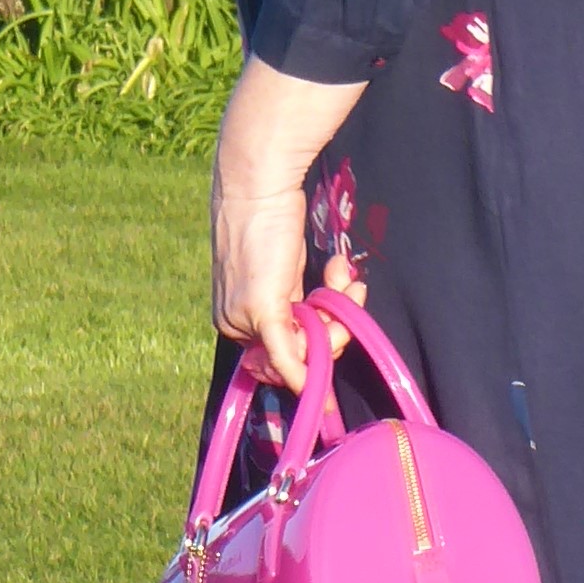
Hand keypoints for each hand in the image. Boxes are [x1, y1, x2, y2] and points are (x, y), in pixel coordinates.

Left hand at [211, 55, 368, 386]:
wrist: (258, 185)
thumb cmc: (270, 218)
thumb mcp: (281, 271)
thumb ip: (291, 306)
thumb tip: (307, 339)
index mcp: (233, 316)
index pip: (278, 353)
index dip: (314, 344)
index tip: (337, 312)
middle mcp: (233, 323)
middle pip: (294, 355)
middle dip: (333, 333)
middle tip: (349, 292)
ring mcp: (244, 320)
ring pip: (303, 351)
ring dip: (338, 318)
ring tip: (345, 278)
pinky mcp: (261, 310)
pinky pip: (288, 356)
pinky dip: (303, 374)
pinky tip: (319, 397)